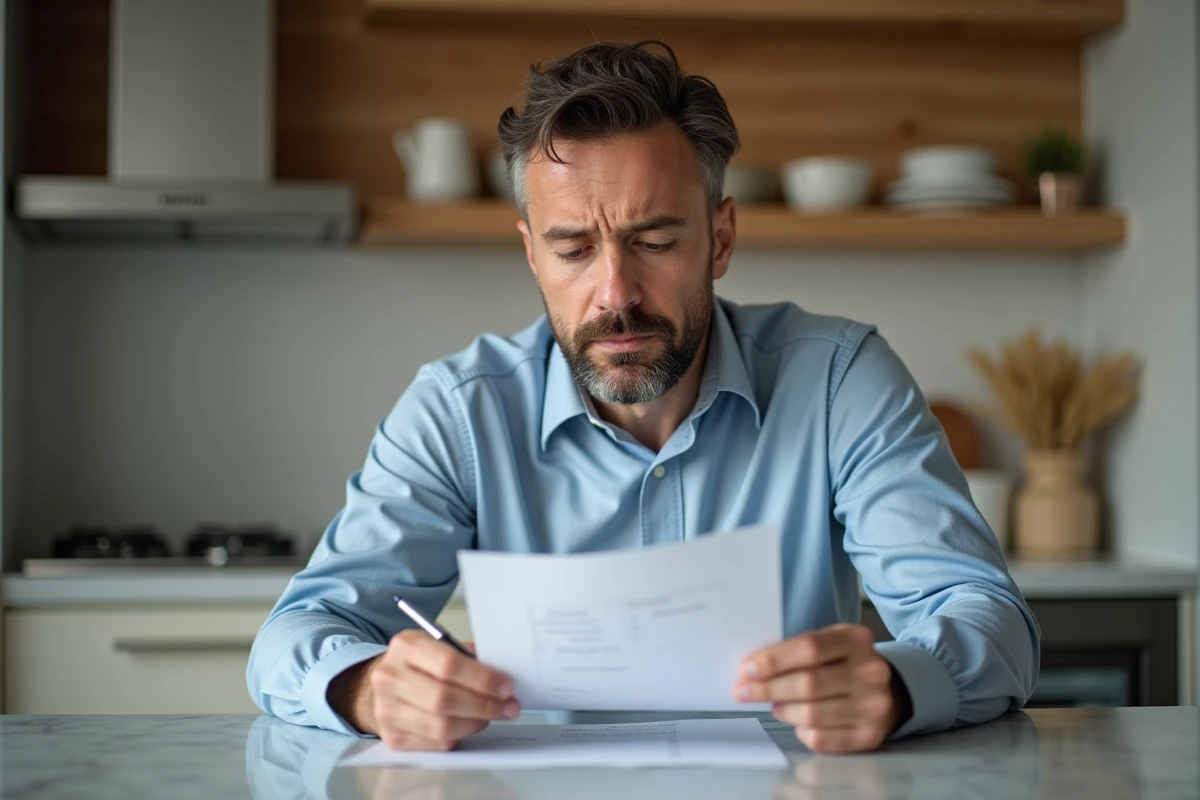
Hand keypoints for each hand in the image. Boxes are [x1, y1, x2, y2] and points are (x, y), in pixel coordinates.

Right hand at [330, 630, 519, 750]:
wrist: (380, 685)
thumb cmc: (418, 664)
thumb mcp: (438, 645)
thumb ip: (467, 656)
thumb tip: (502, 676)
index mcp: (406, 645)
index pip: (448, 664)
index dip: (482, 679)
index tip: (505, 686)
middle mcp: (390, 676)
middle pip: (444, 698)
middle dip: (484, 705)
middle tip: (509, 707)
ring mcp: (387, 709)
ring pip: (441, 726)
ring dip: (475, 723)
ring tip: (491, 716)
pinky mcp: (391, 737)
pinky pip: (434, 743)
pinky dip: (459, 736)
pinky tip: (469, 725)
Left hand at [732, 623, 906, 753]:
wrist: (891, 690)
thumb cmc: (845, 664)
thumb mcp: (830, 643)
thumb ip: (797, 651)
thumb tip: (752, 670)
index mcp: (856, 640)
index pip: (809, 648)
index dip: (773, 660)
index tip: (746, 669)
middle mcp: (870, 672)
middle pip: (808, 684)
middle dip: (767, 689)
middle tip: (743, 691)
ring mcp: (873, 707)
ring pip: (811, 715)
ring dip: (782, 710)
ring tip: (775, 705)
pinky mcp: (869, 736)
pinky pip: (821, 739)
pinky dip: (801, 731)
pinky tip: (798, 722)